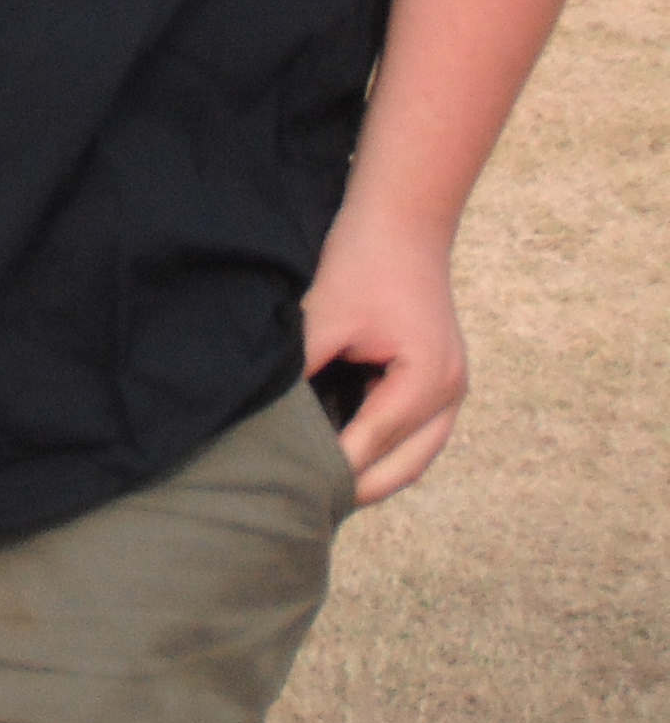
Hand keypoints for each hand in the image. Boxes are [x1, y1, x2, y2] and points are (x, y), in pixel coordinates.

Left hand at [301, 197, 467, 503]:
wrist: (401, 217)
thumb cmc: (361, 260)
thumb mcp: (323, 316)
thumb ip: (301, 369)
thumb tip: (270, 417)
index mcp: (426, 383)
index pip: (370, 446)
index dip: (327, 469)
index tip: (287, 491)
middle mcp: (450, 394)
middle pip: (402, 466)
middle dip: (355, 486)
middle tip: (301, 505)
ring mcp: (451, 388)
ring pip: (411, 454)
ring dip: (371, 470)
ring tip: (318, 488)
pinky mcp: (439, 377)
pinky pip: (411, 429)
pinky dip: (380, 445)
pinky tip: (337, 449)